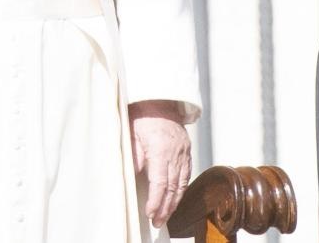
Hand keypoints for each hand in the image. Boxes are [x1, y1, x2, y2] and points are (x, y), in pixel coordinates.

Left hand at [129, 100, 191, 230]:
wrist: (160, 97)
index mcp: (161, 149)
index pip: (160, 182)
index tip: (150, 212)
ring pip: (181, 183)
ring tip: (166, 215)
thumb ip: (134, 155)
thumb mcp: (131, 132)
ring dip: (174, 201)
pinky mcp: (186, 150)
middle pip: (172, 187)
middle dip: (165, 207)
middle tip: (158, 222)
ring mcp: (183, 152)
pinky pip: (186, 173)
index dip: (156, 200)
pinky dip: (181, 188)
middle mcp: (176, 153)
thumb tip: (134, 175)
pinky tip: (175, 197)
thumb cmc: (143, 113)